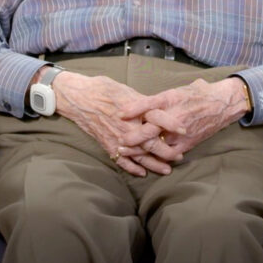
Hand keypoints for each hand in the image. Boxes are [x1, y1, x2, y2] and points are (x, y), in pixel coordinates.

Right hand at [52, 71, 184, 176]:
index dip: (172, 124)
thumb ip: (142, 103)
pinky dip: (132, 168)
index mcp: (134, 111)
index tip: (184, 129)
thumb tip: (157, 108)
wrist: (79, 98)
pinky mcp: (108, 145)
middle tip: (179, 156)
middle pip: (151, 142)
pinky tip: (142, 173)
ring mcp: (118, 138)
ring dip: (154, 164)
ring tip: (166, 169)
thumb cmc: (103, 89)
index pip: (158, 118)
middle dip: (167, 151)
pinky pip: (122, 161)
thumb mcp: (126, 90)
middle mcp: (128, 127)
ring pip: (139, 155)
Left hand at [117, 77, 248, 157]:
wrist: (222, 103)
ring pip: (158, 143)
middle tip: (120, 140)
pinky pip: (170, 152)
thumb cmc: (198, 93)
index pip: (149, 103)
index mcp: (172, 98)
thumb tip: (139, 103)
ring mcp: (182, 131)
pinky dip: (157, 157)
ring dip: (141, 149)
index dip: (134, 109)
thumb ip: (159, 99)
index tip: (119, 114)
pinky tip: (146, 160)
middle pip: (151, 127)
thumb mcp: (177, 90)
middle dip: (133, 136)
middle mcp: (176, 115)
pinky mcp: (188, 142)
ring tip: (126, 152)